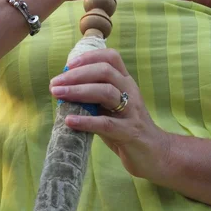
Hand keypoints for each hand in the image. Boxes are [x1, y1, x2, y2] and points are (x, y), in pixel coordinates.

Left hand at [49, 48, 168, 180]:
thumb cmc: (126, 128)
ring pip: (106, 92)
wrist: (155, 153)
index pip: (111, 58)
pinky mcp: (130, 132)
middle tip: (55, 84)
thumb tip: (64, 89)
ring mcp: (132, 111)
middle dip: (77, 75)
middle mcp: (131, 91)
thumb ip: (94, 97)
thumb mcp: (112, 107)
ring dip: (79, 92)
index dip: (89, 57)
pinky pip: (106, 124)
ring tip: (59, 95)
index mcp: (126, 82)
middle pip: (105, 72)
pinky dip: (86, 121)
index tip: (68, 64)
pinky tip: (70, 121)